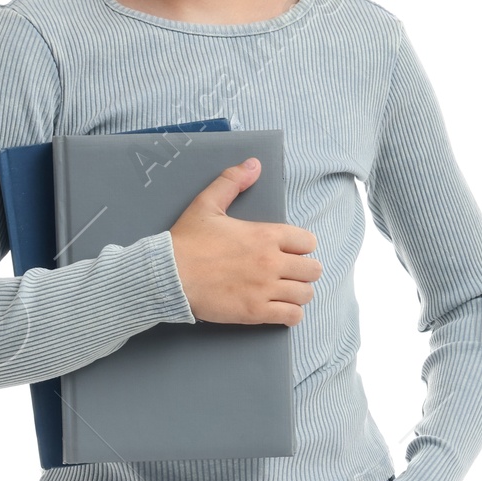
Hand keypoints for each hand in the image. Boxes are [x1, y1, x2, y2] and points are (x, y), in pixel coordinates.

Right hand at [169, 157, 321, 325]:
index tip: (288, 251)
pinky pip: (291, 316)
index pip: (308, 242)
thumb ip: (233, 181)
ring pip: (305, 294)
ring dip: (298, 293)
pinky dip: (290, 314)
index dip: (301, 247)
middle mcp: (271, 262)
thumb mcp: (207, 203)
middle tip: (289, 273)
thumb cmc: (187, 241)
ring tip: (285, 292)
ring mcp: (265, 289)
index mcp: (265, 235)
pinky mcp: (256, 312)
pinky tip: (280, 310)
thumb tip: (254, 164)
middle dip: (303, 271)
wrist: (169, 275)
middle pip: (313, 269)